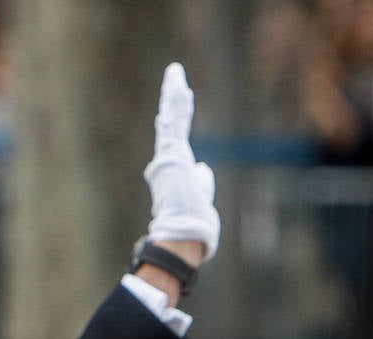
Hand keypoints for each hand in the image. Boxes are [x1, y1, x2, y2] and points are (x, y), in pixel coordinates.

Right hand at [143, 63, 219, 262]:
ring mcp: (168, 155)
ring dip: (174, 93)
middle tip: (174, 77)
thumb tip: (203, 170)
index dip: (178, 119)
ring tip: (175, 72)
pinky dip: (176, 102)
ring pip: (172, 117)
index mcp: (176, 169)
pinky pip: (175, 121)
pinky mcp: (171, 153)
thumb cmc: (192, 222)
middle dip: (174, 99)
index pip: (177, 137)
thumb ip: (202, 182)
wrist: (184, 232)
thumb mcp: (201, 196)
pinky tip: (178, 84)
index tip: (177, 104)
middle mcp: (169, 159)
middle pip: (173, 122)